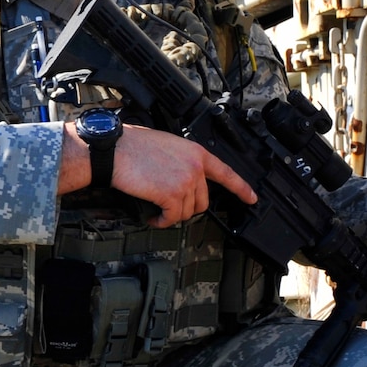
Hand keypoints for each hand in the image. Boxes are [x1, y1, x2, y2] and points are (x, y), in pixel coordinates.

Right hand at [59, 121, 256, 226]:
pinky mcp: (172, 195)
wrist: (114, 150)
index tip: (252, 198)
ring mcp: (185, 181)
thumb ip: (184, 161)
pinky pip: (172, 218)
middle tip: (168, 204)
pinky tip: (153, 215)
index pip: (226, 173)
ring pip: (187, 212)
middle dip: (186, 207)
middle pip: (203, 201)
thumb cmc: (133, 147)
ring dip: (171, 214)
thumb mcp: (168, 146)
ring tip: (156, 207)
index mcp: (196, 153)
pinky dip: (161, 221)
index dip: (241, 188)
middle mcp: (195, 167)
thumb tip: (187, 181)